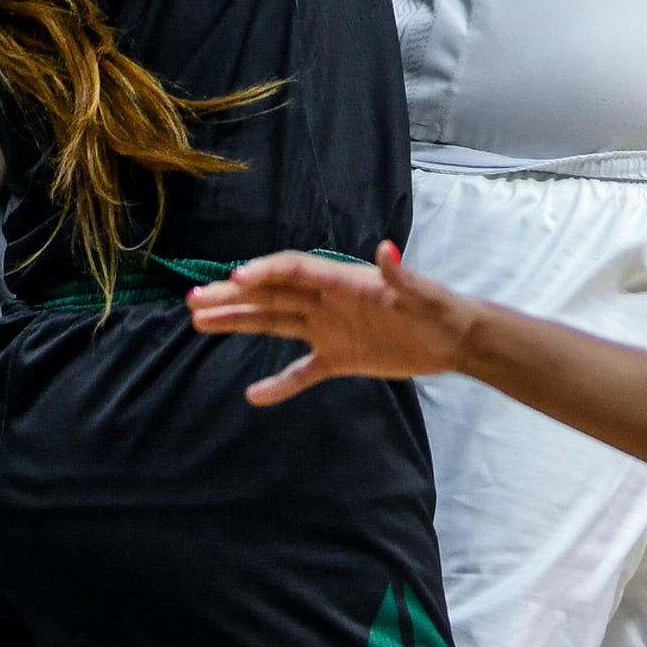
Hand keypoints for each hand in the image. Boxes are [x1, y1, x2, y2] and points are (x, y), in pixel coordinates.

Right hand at [188, 240, 475, 404]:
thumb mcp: (422, 294)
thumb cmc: (439, 309)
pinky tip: (252, 396)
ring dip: (238, 323)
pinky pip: (300, 371)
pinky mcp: (338, 358)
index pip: (293, 270)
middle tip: (193, 302)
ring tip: (199, 322)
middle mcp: (327, 301)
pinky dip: (278, 385)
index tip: (232, 281)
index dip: (264, 272)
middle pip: (270, 295)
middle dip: (232, 298)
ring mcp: (329, 329)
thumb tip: (386, 250)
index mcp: (342, 280)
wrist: (453, 339)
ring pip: (274, 324)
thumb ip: (401, 275)